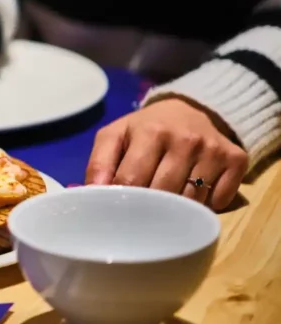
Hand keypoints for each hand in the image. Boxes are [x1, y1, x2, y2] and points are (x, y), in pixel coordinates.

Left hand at [86, 97, 247, 209]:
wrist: (192, 108)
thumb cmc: (146, 129)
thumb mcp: (116, 135)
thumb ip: (99, 163)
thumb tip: (89, 194)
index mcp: (149, 132)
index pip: (132, 180)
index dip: (122, 201)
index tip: (115, 214)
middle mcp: (184, 140)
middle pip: (163, 194)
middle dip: (148, 209)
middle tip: (141, 215)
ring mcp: (212, 150)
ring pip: (191, 202)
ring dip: (177, 211)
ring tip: (166, 204)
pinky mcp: (236, 160)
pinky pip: (219, 201)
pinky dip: (205, 207)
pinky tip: (194, 197)